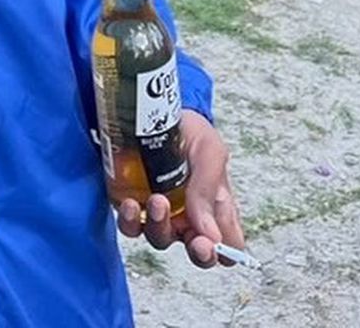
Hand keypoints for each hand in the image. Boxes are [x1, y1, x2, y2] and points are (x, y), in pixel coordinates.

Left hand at [117, 111, 245, 268]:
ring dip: (161, 228)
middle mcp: (189, 217)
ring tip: (159, 202)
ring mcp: (160, 213)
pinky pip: (131, 225)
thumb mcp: (210, 151)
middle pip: (197, 251)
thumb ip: (210, 189)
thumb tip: (210, 233)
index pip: (228, 244)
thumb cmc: (190, 131)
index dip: (224, 251)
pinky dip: (131, 220)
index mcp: (216, 208)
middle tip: (197, 242)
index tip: (215, 243)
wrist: (154, 107)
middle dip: (199, 252)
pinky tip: (131, 205)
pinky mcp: (133, 204)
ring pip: (161, 238)